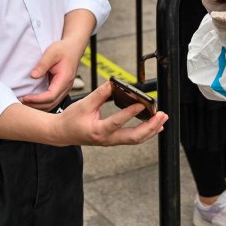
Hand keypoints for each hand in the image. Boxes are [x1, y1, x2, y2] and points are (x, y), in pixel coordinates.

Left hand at [20, 38, 83, 111]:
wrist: (73, 48)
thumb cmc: (63, 49)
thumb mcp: (52, 53)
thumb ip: (42, 64)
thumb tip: (33, 76)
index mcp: (65, 79)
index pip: (51, 96)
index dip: (37, 99)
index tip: (25, 97)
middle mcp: (66, 87)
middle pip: (51, 103)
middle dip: (35, 105)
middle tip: (20, 101)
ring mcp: (65, 89)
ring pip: (52, 104)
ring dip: (38, 106)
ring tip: (24, 102)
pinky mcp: (61, 89)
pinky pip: (52, 100)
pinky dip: (42, 103)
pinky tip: (32, 100)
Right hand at [52, 80, 166, 146]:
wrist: (63, 133)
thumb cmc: (71, 119)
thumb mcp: (84, 104)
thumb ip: (100, 94)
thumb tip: (114, 84)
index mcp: (98, 130)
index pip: (117, 122)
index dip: (130, 112)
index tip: (141, 103)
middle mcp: (107, 139)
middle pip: (134, 137)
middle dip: (150, 126)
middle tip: (161, 116)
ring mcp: (111, 141)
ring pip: (136, 139)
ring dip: (151, 130)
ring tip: (162, 120)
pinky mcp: (113, 140)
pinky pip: (132, 138)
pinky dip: (145, 132)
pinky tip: (154, 127)